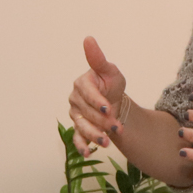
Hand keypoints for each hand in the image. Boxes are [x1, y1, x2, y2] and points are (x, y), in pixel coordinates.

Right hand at [68, 37, 127, 155]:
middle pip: (86, 113)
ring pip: (82, 127)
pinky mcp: (78, 129)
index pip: (87, 93)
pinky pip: (77, 139)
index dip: (96, 102)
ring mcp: (76, 116)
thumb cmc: (111, 85)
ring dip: (94, 136)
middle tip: (117, 127)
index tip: (108, 109)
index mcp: (81, 84)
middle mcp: (75, 100)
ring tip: (107, 142)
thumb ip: (98, 59)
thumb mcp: (110, 71)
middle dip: (102, 121)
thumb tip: (88, 39)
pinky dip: (82, 147)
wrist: (115, 104)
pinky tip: (89, 153)